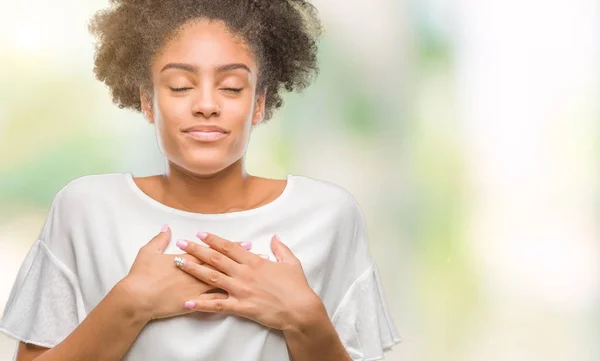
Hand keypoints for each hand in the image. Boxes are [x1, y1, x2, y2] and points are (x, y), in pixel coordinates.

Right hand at [118, 225, 248, 320]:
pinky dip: (228, 299)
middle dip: (242, 261)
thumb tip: (166, 227)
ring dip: (239, 279)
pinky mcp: (192, 304)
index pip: (214, 251)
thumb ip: (160, 239)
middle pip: (223, 265)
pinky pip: (213, 302)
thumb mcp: (148, 252)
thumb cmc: (141, 275)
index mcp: (188, 259)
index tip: (245, 243)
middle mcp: (195, 273)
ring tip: (255, 276)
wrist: (136, 298)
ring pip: (222, 283)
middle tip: (258, 257)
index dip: (231, 247)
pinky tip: (242, 298)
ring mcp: (195, 289)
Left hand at [173, 233, 323, 331]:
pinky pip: (217, 305)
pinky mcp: (241, 306)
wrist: (300, 309)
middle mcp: (244, 273)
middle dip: (196, 250)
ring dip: (193, 269)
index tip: (200, 234)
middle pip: (216, 259)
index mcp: (255, 262)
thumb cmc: (297, 287)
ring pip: (211, 278)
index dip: (213, 240)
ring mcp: (241, 290)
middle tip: (181, 243)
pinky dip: (201, 304)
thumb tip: (274, 237)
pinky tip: (187, 302)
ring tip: (178, 264)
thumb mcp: (292, 263)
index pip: (229, 247)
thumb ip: (281, 248)